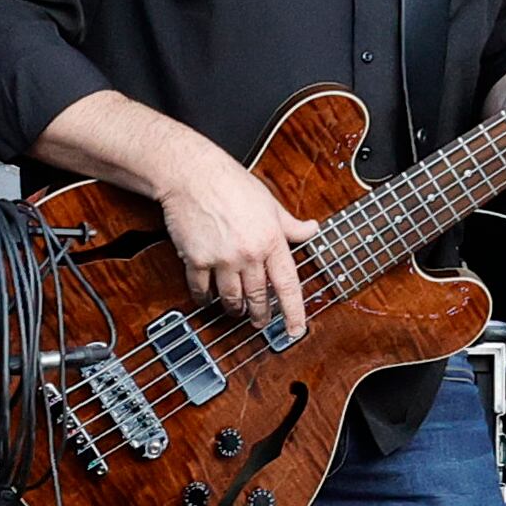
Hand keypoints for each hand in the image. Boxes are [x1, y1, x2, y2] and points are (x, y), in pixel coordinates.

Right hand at [159, 143, 316, 342]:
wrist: (193, 175)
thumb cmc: (231, 184)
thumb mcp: (270, 203)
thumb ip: (290, 224)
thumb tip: (312, 230)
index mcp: (271, 240)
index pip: (288, 285)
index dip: (294, 312)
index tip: (294, 330)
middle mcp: (249, 254)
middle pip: (259, 297)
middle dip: (260, 314)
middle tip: (260, 321)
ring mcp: (222, 259)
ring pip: (231, 298)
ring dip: (235, 308)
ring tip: (236, 310)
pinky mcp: (197, 260)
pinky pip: (202, 290)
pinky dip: (204, 298)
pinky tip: (207, 299)